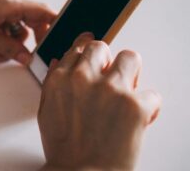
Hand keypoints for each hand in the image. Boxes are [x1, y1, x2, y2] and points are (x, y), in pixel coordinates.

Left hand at [0, 0, 55, 64]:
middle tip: (28, 56)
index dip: (55, 26)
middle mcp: (6, 0)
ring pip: (19, 24)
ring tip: (1, 55)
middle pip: (33, 19)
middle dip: (32, 39)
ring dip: (15, 41)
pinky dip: (4, 36)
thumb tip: (27, 56)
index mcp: (9, 2)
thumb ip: (8, 47)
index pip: (44, 11)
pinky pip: (6, 23)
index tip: (57, 42)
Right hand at [38, 34, 161, 169]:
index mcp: (59, 80)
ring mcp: (111, 89)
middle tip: (113, 77)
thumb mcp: (47, 113)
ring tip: (129, 92)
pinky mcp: (135, 105)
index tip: (94, 48)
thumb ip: (54, 84)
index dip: (88, 51)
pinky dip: (148, 108)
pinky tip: (139, 119)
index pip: (77, 49)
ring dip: (132, 74)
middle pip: (102, 47)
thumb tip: (61, 64)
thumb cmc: (64, 151)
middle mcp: (83, 78)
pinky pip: (152, 94)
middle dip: (108, 60)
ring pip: (131, 58)